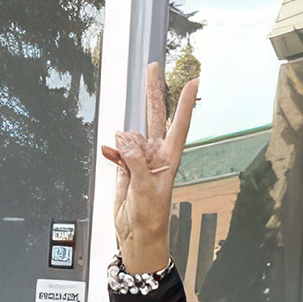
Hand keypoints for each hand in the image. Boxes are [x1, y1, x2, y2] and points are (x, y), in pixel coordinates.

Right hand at [101, 60, 197, 271]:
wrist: (138, 235)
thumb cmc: (150, 217)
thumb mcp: (145, 188)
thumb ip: (135, 160)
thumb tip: (123, 139)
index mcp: (169, 157)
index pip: (179, 124)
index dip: (185, 102)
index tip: (193, 80)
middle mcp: (157, 153)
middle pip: (155, 115)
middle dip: (153, 91)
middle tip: (153, 67)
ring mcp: (141, 158)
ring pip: (128, 135)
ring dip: (122, 143)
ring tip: (125, 166)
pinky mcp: (127, 165)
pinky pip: (117, 149)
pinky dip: (113, 151)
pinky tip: (109, 154)